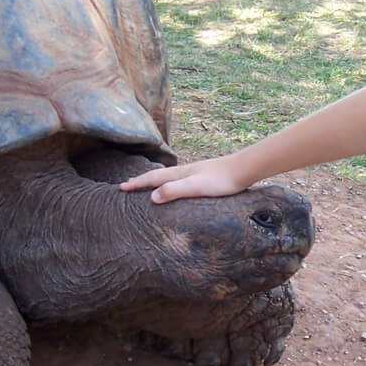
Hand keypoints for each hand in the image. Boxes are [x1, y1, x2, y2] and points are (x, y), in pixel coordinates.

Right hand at [118, 156, 248, 202]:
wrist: (244, 169)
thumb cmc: (221, 180)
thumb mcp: (195, 187)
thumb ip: (174, 190)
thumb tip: (151, 197)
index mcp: (179, 174)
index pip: (152, 178)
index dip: (137, 183)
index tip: (121, 187)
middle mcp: (184, 171)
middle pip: (158, 175)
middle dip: (141, 180)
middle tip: (127, 184)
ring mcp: (194, 173)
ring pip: (168, 177)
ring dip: (154, 181)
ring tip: (147, 185)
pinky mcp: (203, 177)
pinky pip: (178, 180)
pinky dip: (168, 183)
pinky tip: (175, 186)